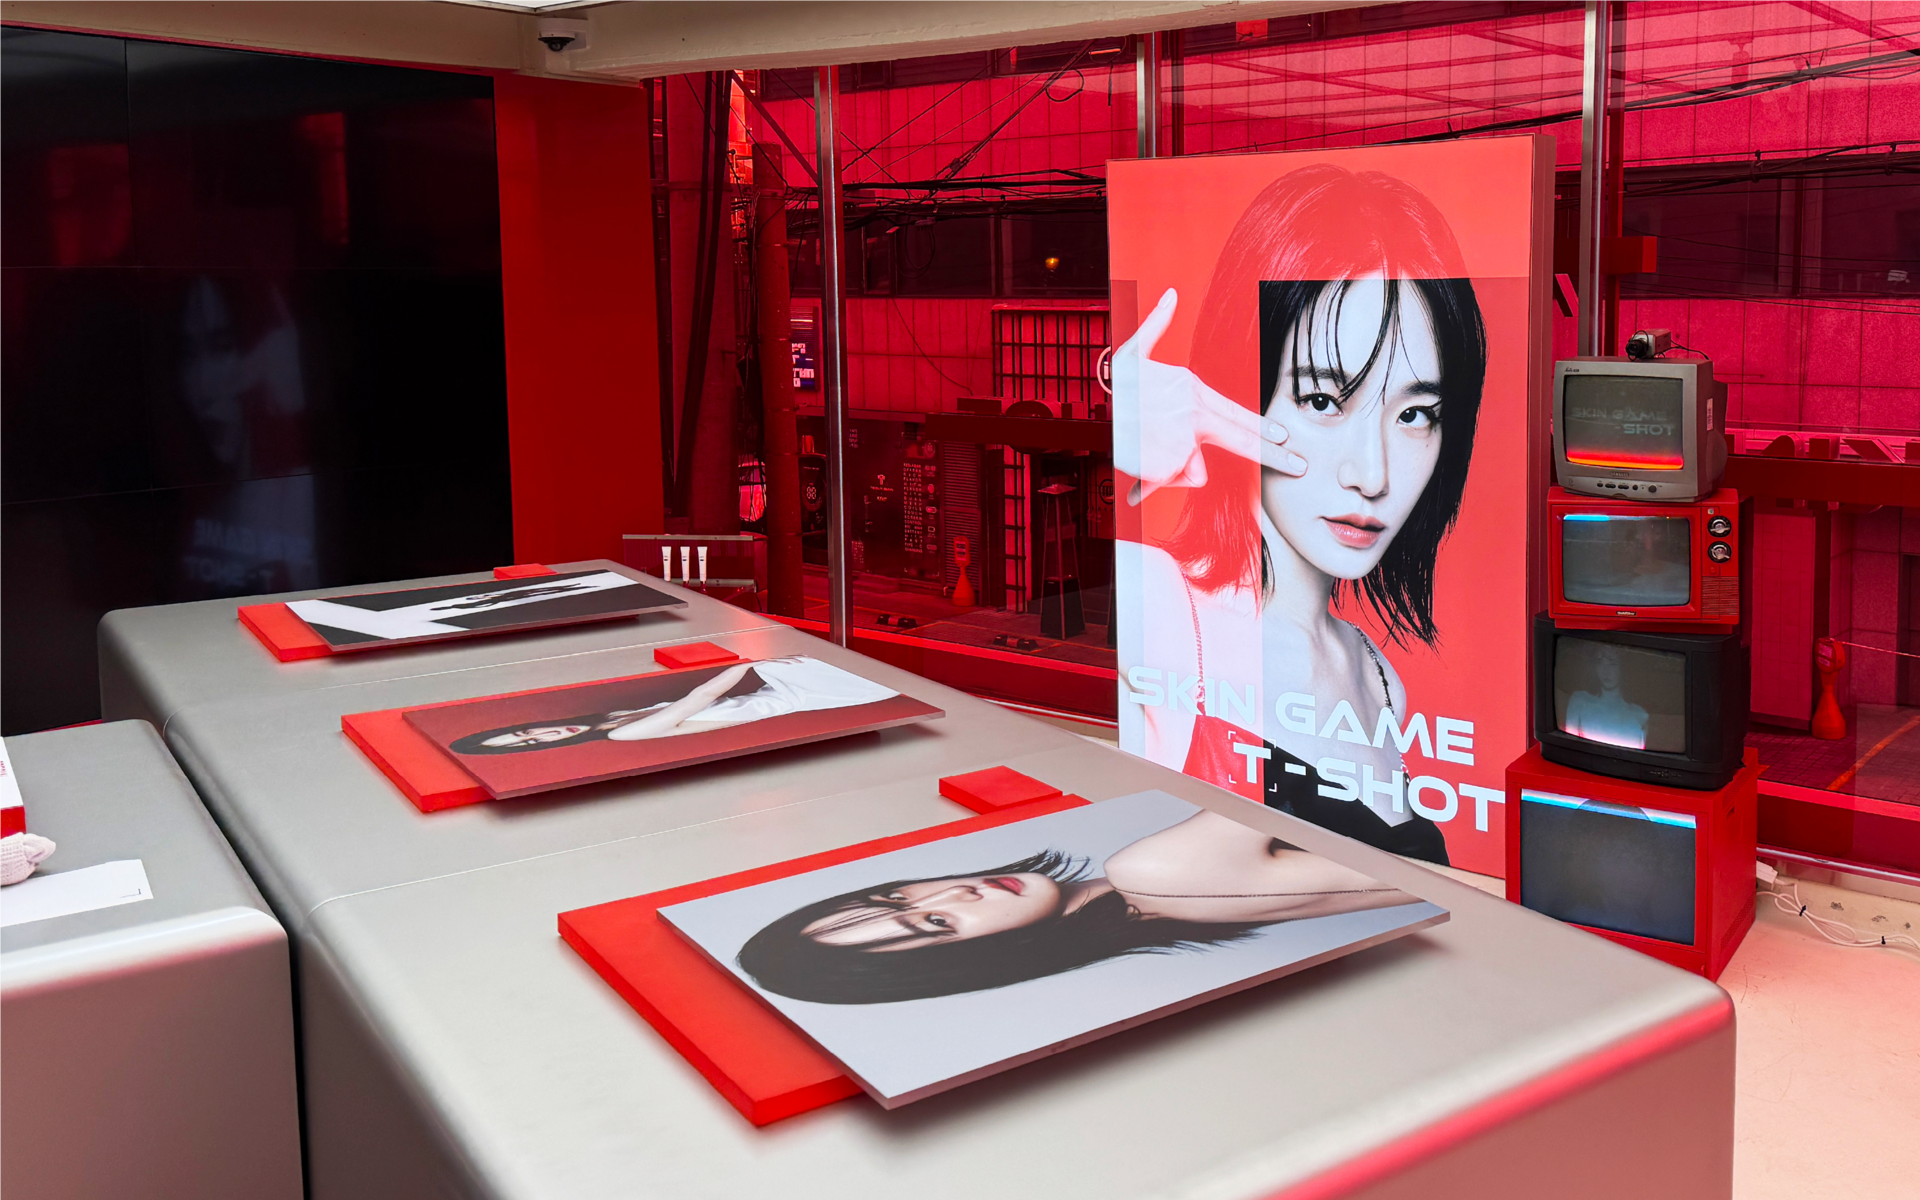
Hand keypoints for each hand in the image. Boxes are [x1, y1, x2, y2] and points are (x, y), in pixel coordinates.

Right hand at [1111, 288, 1304, 503]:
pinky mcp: (1169, 466)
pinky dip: (1148, 487)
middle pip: (1244, 441)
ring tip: (1148, 458)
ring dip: (1174, 471)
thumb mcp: (1134, 352)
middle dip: (1276, 456)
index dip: (1264, 427)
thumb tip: (1171, 294)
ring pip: (1196, 472)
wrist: (1090, 411)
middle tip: (1299, 466)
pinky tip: (1134, 482)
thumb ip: (1158, 324)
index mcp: (1193, 391)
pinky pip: (1168, 483)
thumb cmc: (1113, 387)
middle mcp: (1195, 415)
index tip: (1285, 437)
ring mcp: (1184, 441)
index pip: (1239, 413)